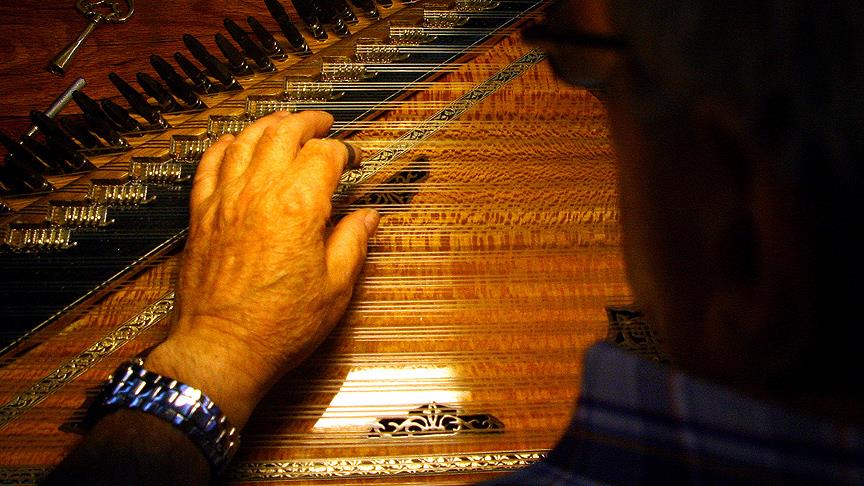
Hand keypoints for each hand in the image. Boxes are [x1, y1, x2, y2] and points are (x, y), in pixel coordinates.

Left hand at [145, 111, 378, 426]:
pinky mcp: (201, 215)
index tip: (352, 160)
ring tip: (284, 122)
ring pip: (245, 140)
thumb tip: (367, 219)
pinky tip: (235, 143)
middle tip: (322, 123)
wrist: (223, 349)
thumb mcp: (335, 288)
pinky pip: (209, 164)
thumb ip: (353, 243)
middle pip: (283, 133)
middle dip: (308, 122)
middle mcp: (260, 193)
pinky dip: (224, 146)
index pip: (325, 155)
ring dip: (269, 125)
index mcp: (299, 207)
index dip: (344, 151)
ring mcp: (225, 200)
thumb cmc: (280, 325)